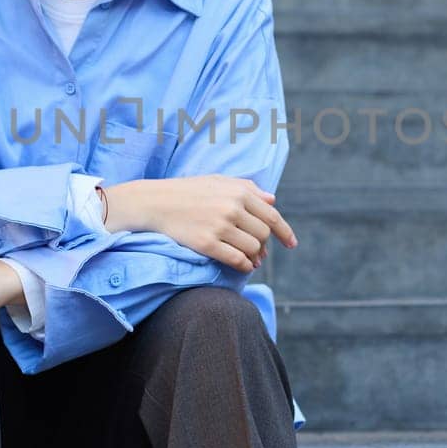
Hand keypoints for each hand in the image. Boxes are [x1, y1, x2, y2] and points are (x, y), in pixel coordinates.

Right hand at [108, 175, 297, 272]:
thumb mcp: (218, 181)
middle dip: (264, 245)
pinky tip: (243, 266)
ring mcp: (220, 227)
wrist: (154, 202)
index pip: (272, 216)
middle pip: (263, 235)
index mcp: (238, 192)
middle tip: (260, 251)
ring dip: (254, 257)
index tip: (292, 244)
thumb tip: (273, 199)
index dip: (285, 232)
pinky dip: (244, 266)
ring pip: (253, 249)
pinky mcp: (207, 244)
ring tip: (250, 259)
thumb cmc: (187, 191)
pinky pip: (236, 260)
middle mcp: (232, 209)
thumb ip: (247, 188)